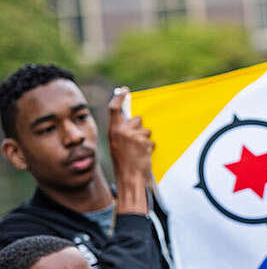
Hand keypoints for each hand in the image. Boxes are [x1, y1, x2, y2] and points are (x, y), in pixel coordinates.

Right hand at [107, 88, 153, 213]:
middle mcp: (121, 131)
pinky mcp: (144, 142)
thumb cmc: (124, 162)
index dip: (119, 98)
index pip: (114, 109)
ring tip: (138, 151)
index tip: (124, 90)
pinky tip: (144, 156)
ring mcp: (133, 136)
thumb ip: (122, 132)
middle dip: (139, 129)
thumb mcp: (117, 144)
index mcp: (112, 131)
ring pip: (146, 130)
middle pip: (137, 119)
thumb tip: (134, 120)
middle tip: (135, 143)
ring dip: (145, 140)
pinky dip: (150, 148)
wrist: (129, 178)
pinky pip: (151, 140)